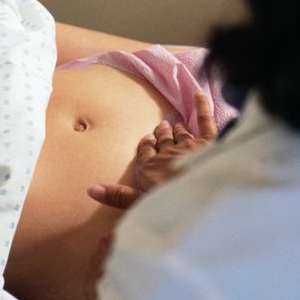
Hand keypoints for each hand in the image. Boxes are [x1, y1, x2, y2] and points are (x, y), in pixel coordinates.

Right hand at [88, 91, 218, 209]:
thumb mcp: (141, 204)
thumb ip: (119, 197)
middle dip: (161, 136)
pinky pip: (205, 122)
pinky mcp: (208, 143)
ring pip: (181, 135)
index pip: (145, 154)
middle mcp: (166, 153)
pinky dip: (202, 108)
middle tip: (161, 128)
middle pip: (163, 143)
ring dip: (177, 130)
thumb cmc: (171, 204)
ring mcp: (188, 146)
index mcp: (150, 168)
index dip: (146, 147)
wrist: (202, 195)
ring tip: (174, 125)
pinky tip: (200, 95)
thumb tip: (91, 190)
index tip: (146, 140)